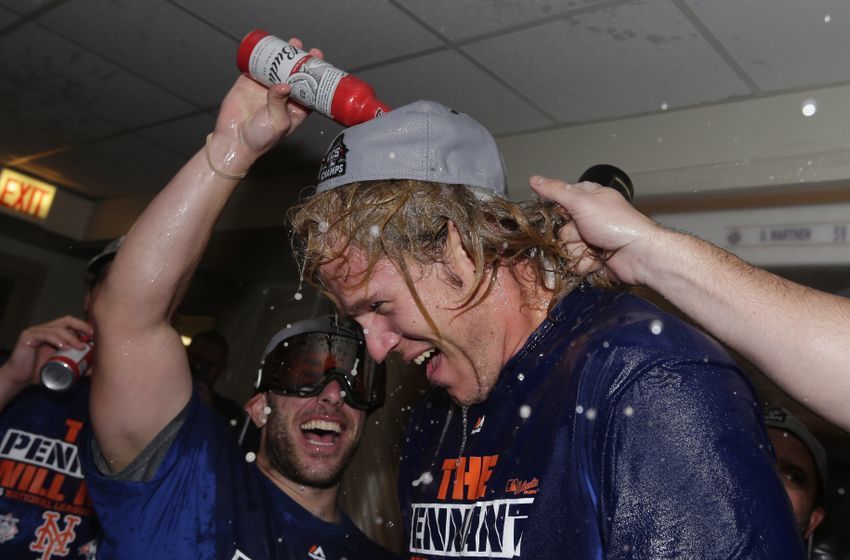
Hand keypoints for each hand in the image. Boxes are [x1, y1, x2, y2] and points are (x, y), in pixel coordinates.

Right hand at [0, 316, 90, 387]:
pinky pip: (44, 335)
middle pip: (67, 321)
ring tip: (79, 347)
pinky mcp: (27, 336)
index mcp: (55, 333)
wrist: (20, 378)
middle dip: (81, 327)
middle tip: (92, 337)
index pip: (72, 323)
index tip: (97, 335)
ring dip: (71, 337)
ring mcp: (36, 331)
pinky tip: (64, 347)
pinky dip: (56, 339)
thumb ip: (75, 365)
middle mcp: (46, 329)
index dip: (85, 326)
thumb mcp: (61, 366)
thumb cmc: (41, 371)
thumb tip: (94, 370)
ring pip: (57, 329)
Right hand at [209, 38, 321, 172]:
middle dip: (300, 61)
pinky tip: (268, 48)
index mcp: (295, 109)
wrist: (233, 141)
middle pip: (294, 74)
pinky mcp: (249, 84)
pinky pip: (256, 67)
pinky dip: (262, 57)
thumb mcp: (277, 123)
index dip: (314, 75)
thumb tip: (284, 85)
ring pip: (277, 68)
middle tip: (304, 48)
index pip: (309, 88)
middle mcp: (282, 97)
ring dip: (283, 56)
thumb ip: (279, 103)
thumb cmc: (260, 140)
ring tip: (290, 45)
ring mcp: (265, 89)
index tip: (318, 61)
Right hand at [529, 175, 661, 284]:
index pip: (560, 201)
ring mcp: (592, 239)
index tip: (560, 215)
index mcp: (589, 198)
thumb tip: (534, 179)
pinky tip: (597, 260)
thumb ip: (556, 191)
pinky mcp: (594, 259)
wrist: (639, 255)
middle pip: (560, 229)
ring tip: (594, 249)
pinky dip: (585, 263)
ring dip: (577, 251)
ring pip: (566, 248)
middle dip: (569, 236)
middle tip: (583, 234)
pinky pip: (575, 263)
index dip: (557, 211)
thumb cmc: (616, 224)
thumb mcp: (582, 202)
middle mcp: (589, 218)